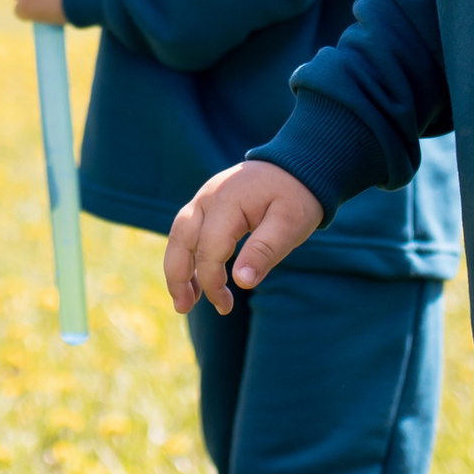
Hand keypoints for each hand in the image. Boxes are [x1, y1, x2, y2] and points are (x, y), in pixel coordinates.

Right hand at [163, 160, 323, 317]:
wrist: (296, 165)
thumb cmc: (295, 196)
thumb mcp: (290, 225)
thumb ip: (264, 251)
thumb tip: (240, 282)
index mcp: (228, 202)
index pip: (209, 248)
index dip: (212, 281)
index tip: (225, 306)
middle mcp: (209, 197)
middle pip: (181, 239)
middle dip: (177, 276)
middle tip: (184, 308)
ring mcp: (205, 198)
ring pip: (179, 235)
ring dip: (177, 268)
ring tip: (186, 301)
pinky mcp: (207, 204)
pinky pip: (188, 231)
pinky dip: (187, 255)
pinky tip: (195, 280)